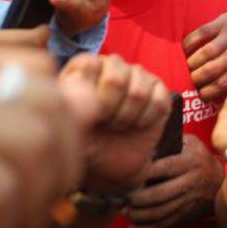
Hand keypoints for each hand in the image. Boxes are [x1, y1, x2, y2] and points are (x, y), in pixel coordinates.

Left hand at [60, 54, 171, 195]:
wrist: (107, 162)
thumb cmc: (83, 141)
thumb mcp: (67, 123)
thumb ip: (69, 102)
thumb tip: (75, 90)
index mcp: (85, 66)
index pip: (89, 66)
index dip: (89, 96)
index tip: (86, 113)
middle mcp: (112, 65)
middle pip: (115, 79)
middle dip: (109, 110)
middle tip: (104, 123)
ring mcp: (138, 75)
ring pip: (138, 91)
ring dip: (127, 117)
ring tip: (119, 125)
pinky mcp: (159, 90)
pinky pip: (159, 101)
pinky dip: (147, 119)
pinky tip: (137, 124)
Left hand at [122, 135, 222, 227]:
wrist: (221, 182)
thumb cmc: (200, 158)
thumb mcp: (192, 144)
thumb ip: (172, 141)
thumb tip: (146, 139)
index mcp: (191, 162)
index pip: (165, 167)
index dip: (145, 172)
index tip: (128, 173)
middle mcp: (190, 182)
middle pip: (159, 194)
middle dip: (137, 199)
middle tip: (122, 197)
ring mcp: (187, 201)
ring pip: (160, 213)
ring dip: (138, 215)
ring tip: (125, 211)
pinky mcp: (184, 215)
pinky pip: (163, 225)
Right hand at [184, 6, 226, 103]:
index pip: (222, 85)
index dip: (207, 93)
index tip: (200, 95)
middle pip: (210, 71)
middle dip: (195, 79)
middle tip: (190, 80)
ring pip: (204, 54)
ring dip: (191, 62)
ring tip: (187, 67)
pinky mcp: (223, 22)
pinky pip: (201, 33)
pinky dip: (189, 43)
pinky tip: (185, 49)